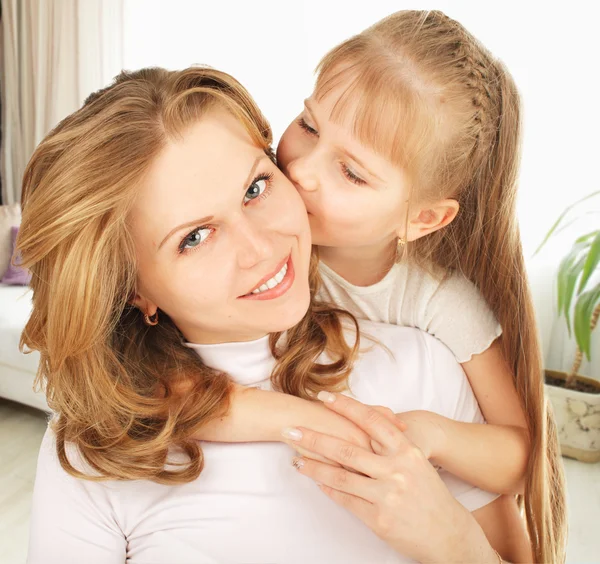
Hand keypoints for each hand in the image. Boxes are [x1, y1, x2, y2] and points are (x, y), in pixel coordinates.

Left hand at [285, 392, 493, 562]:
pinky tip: (316, 480)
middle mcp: (397, 470)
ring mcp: (387, 495)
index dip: (346, 407)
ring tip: (296, 458)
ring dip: (314, 466)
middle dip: (314, 437)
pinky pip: (346, 499)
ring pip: (341, 475)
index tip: (323, 397)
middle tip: (291, 429)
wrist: (449, 535)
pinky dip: (328, 488)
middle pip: (347, 448)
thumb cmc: (430, 495)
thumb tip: (362, 425)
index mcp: (407, 451)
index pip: (371, 421)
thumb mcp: (417, 463)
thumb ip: (391, 446)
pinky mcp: (379, 519)